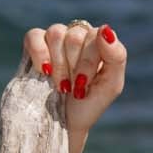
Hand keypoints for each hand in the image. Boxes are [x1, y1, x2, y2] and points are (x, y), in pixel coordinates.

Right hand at [23, 20, 126, 134]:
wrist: (64, 122)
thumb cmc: (90, 103)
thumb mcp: (111, 85)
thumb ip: (116, 56)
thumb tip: (106, 29)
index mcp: (99, 42)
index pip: (96, 36)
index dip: (88, 63)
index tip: (84, 85)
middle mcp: (78, 34)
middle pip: (75, 36)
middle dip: (74, 68)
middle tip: (73, 87)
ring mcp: (57, 36)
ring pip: (56, 33)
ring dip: (58, 65)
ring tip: (60, 85)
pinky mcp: (35, 42)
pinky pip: (35, 35)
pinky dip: (40, 54)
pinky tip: (44, 71)